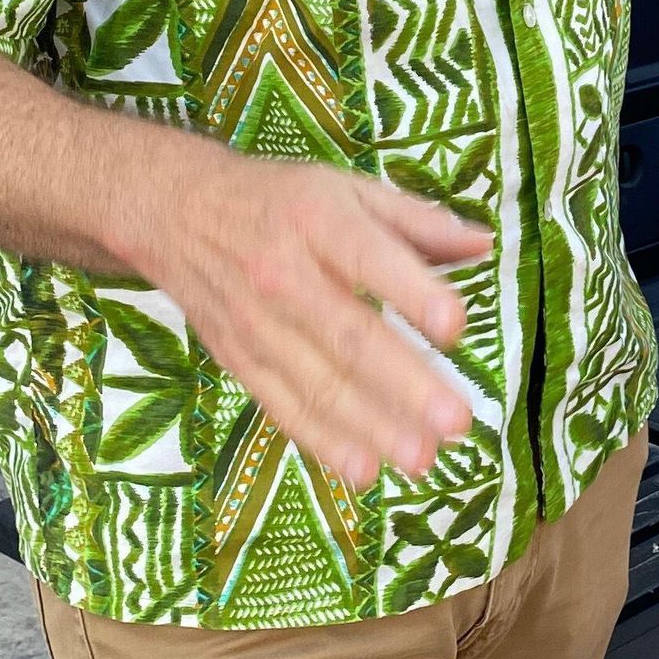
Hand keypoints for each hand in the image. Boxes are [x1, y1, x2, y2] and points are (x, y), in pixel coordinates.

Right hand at [128, 151, 493, 489]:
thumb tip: (484, 244)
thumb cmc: (280, 201)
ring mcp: (258, 325)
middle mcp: (285, 276)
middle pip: (348, 337)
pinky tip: (365, 469)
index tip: (455, 328)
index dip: (412, 293)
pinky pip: (284, 406)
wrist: (174, 213)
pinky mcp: (240, 360)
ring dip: (372, 427)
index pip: (369, 259)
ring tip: (422, 459)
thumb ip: (417, 220)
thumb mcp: (347, 189)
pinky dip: (323, 442)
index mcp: (320, 221)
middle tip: (455, 421)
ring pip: (318, 383)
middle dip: (404, 384)